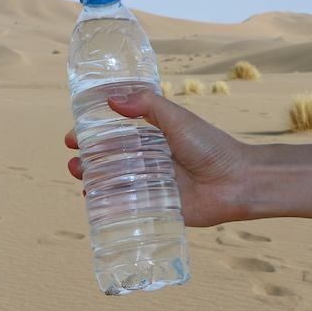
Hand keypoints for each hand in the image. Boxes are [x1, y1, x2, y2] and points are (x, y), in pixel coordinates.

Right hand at [64, 88, 251, 226]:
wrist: (238, 181)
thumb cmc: (211, 147)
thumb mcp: (177, 118)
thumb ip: (147, 105)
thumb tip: (112, 100)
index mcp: (154, 139)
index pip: (116, 136)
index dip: (93, 136)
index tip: (73, 136)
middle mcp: (151, 163)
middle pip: (111, 162)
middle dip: (88, 161)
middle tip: (74, 160)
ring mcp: (153, 188)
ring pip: (115, 185)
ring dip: (93, 182)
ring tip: (79, 176)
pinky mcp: (158, 210)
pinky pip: (129, 209)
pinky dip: (108, 207)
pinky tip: (93, 202)